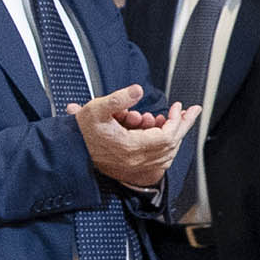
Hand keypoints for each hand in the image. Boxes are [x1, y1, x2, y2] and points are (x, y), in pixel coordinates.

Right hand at [71, 86, 189, 193]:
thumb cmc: (81, 131)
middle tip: (189, 112)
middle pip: (172, 145)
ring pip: (167, 153)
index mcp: (131, 147)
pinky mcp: (133, 169)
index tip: (178, 107)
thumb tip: (138, 89)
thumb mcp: (96, 109)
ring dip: (173, 135)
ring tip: (173, 118)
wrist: (70, 150)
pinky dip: (165, 146)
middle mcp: (136, 161)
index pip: (167, 136)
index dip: (176, 120)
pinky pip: (159, 160)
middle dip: (182, 126)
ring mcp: (136, 167)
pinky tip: (161, 132)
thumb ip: (118, 98)